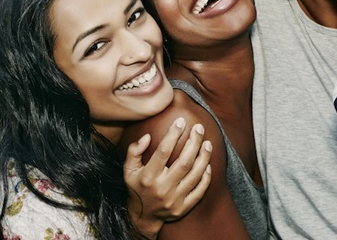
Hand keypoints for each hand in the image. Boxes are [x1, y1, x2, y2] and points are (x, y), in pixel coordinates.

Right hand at [124, 117, 212, 236]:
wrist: (143, 216)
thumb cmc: (137, 187)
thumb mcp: (128, 170)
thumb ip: (134, 151)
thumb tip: (147, 136)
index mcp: (148, 177)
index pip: (163, 151)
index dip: (173, 134)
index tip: (181, 121)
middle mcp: (162, 188)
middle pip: (184, 162)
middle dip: (194, 142)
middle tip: (199, 128)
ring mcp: (174, 199)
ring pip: (195, 175)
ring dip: (204, 157)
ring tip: (207, 143)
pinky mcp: (183, 208)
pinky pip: (200, 191)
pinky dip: (206, 177)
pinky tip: (208, 164)